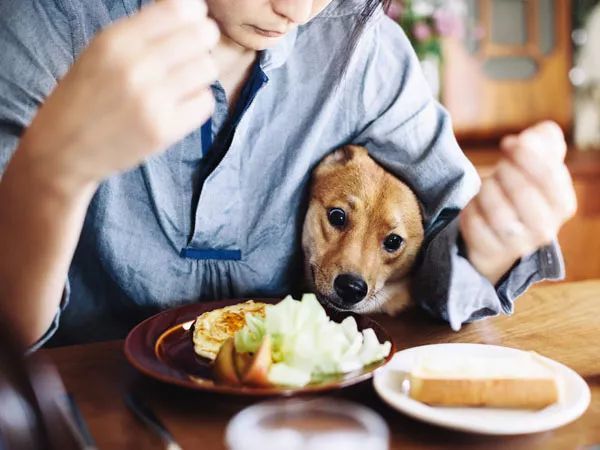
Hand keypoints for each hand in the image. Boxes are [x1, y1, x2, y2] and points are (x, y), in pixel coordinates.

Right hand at [19, 0, 218, 192]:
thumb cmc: (86, 97)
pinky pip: (205, 103)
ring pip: (207, 69)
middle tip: (196, 51)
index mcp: (115, 41)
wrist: (62, 149)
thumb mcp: (102, 52)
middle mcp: (134, 67)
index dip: (195, 13)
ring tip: (184, 80)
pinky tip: (181, 104)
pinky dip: (198, 101)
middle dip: (204, 40)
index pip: (176, 10)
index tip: (196, 20)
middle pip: (200, 37)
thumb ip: (143, 31)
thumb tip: (191, 10)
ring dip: (201, 72)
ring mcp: (151, 101)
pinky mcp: (163, 131)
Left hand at [459, 121, 576, 283]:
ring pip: (496, 209)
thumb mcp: (538, 162)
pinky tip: (476, 203)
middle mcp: (545, 229)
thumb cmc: (523, 189)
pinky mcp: (489, 249)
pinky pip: (473, 222)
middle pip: (522, 191)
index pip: (549, 175)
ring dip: (487, 188)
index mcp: (563, 205)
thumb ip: (544, 140)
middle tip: (498, 167)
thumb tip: (537, 135)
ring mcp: (517, 244)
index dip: (525, 153)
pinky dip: (470, 206)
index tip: (508, 142)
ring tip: (488, 185)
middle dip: (504, 170)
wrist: (502, 234)